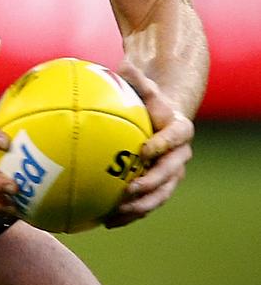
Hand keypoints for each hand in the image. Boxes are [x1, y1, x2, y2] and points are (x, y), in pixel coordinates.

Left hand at [105, 61, 193, 227]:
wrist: (165, 121)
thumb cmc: (151, 101)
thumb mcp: (146, 87)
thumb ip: (136, 78)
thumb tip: (122, 64)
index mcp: (180, 130)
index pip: (174, 138)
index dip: (162, 145)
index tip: (144, 150)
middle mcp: (180, 156)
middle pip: (169, 174)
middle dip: (150, 184)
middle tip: (129, 190)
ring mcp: (172, 175)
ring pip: (159, 196)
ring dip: (139, 207)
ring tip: (116, 214)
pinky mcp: (159, 188)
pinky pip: (146, 204)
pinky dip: (128, 214)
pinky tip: (105, 221)